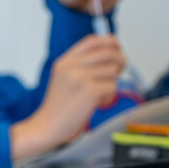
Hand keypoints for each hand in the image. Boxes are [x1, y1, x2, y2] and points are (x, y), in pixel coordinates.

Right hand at [11, 35, 124, 159]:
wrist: (48, 126)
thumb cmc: (60, 106)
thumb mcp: (64, 78)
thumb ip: (82, 65)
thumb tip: (113, 55)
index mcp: (65, 61)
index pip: (93, 41)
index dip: (110, 43)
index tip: (116, 50)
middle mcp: (71, 66)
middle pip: (109, 52)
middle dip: (120, 62)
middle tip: (118, 72)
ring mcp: (80, 78)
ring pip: (113, 70)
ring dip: (112, 83)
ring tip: (99, 94)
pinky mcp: (89, 91)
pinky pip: (113, 87)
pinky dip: (109, 97)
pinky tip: (97, 103)